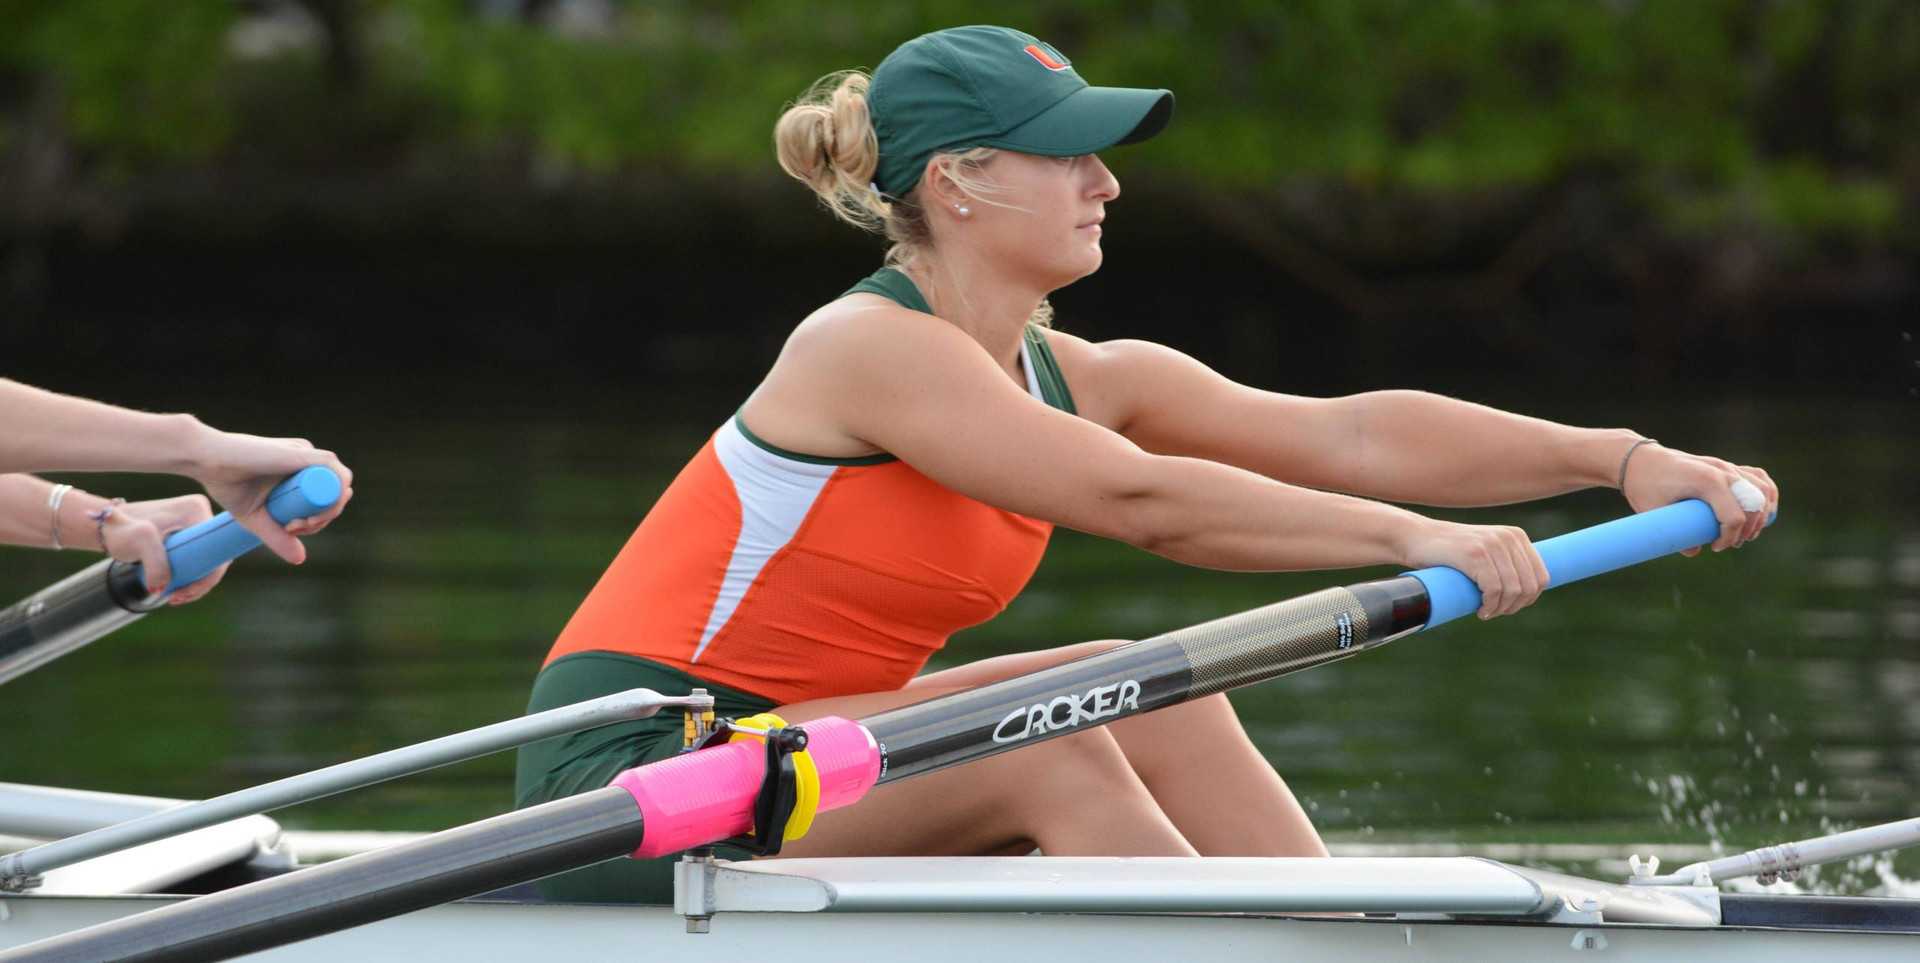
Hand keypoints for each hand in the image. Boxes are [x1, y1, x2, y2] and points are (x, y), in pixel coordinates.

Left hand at [103, 494, 228, 602]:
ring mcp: (195, 524)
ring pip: (209, 560)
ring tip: (175, 597)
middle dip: (201, 582)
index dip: (207, 575)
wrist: (106, 527)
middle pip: (216, 556)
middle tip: (178, 597)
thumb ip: (156, 563)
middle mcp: (200, 513)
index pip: (217, 549)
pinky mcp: (188, 534)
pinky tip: (177, 589)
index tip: (184, 591)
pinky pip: (200, 560)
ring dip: (197, 582)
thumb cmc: (121, 529)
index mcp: (196, 509)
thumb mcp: (140, 541)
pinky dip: (191, 576)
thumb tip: (165, 588)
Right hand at [185, 426, 353, 563]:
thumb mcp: (257, 519)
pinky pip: (336, 472)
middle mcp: (309, 462)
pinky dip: (333, 497)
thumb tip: (300, 560)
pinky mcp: (303, 452)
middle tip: (294, 529)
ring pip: (341, 485)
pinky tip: (311, 516)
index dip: (318, 520)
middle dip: (323, 519)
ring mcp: (308, 454)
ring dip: (329, 511)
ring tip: (299, 524)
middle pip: (336, 494)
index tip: (293, 531)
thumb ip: (278, 537)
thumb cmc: (227, 483)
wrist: (204, 459)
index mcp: (300, 473)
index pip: (326, 499)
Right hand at [1398, 519, 1550, 618]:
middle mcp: (1508, 537)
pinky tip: (1480, 610)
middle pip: (1529, 586)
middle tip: (1495, 612)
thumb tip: (1527, 594)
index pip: (1541, 576)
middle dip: (1515, 607)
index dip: (1529, 599)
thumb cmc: (1449, 552)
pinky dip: (1490, 606)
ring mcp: (1493, 544)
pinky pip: (1495, 590)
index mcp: (1516, 536)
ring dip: (1501, 609)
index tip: (1509, 606)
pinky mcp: (1476, 554)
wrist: (1416, 538)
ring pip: (1513, 590)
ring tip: (1486, 612)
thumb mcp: (1485, 551)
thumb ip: (1505, 562)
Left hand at [1620, 443, 1777, 555]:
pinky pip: (1758, 476)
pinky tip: (1762, 509)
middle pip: (1754, 505)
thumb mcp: (1654, 513)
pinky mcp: (1725, 466)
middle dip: (1748, 530)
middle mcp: (1722, 471)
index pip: (1734, 516)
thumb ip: (1675, 535)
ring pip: (1762, 489)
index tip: (1714, 547)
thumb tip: (1696, 551)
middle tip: (1730, 544)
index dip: (1729, 537)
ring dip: (1761, 514)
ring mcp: (1726, 466)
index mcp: (1706, 481)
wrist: (1638, 459)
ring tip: (1746, 532)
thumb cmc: (1644, 485)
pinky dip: (1766, 493)